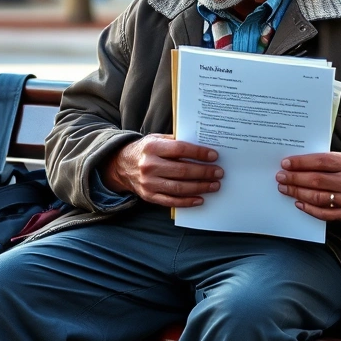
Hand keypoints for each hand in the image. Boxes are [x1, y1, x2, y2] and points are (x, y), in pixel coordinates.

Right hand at [102, 134, 221, 207]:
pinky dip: (187, 201)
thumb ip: (175, 141)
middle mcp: (149, 165)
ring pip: (179, 187)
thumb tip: (202, 146)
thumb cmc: (145, 150)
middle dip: (204, 172)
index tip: (214, 156)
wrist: (122, 165)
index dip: (199, 153)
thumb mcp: (157, 139)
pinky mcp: (149, 196)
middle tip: (218, 172)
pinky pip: (171, 201)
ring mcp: (148, 183)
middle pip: (182, 170)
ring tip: (214, 185)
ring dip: (200, 187)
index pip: (180, 149)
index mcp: (152, 147)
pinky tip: (200, 199)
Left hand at [275, 151, 340, 222]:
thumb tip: (296, 164)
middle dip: (294, 178)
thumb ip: (326, 160)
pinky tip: (298, 202)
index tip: (285, 164)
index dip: (301, 163)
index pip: (320, 161)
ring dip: (297, 193)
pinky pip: (324, 213)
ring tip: (285, 188)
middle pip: (316, 180)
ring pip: (317, 197)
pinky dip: (308, 208)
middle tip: (281, 177)